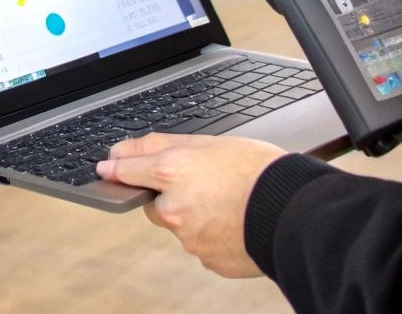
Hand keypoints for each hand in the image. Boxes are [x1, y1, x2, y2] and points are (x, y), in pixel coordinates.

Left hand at [95, 133, 286, 278]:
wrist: (295, 212)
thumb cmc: (260, 172)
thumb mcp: (211, 142)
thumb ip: (162, 146)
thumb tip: (123, 151)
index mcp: (172, 172)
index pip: (126, 171)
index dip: (116, 168)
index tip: (106, 170)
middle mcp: (174, 208)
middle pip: (156, 204)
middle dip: (172, 195)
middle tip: (206, 184)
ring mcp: (190, 238)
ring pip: (181, 226)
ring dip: (196, 216)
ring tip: (230, 203)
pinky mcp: (207, 259)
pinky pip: (202, 246)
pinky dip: (213, 235)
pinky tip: (235, 222)